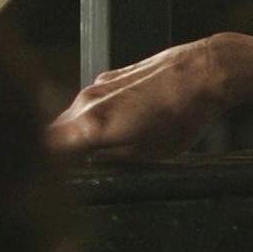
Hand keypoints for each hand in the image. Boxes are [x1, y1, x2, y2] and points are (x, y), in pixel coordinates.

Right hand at [45, 35, 234, 160]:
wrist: (204, 73)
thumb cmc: (184, 114)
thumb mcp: (150, 153)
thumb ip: (113, 159)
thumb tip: (95, 163)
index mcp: (92, 125)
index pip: (49, 150)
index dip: (53, 167)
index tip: (62, 178)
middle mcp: (86, 102)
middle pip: (56, 132)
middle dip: (63, 150)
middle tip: (80, 167)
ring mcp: (95, 86)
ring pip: (73, 115)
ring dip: (81, 131)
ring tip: (105, 146)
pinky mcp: (108, 76)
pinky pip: (91, 101)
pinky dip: (97, 114)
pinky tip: (123, 122)